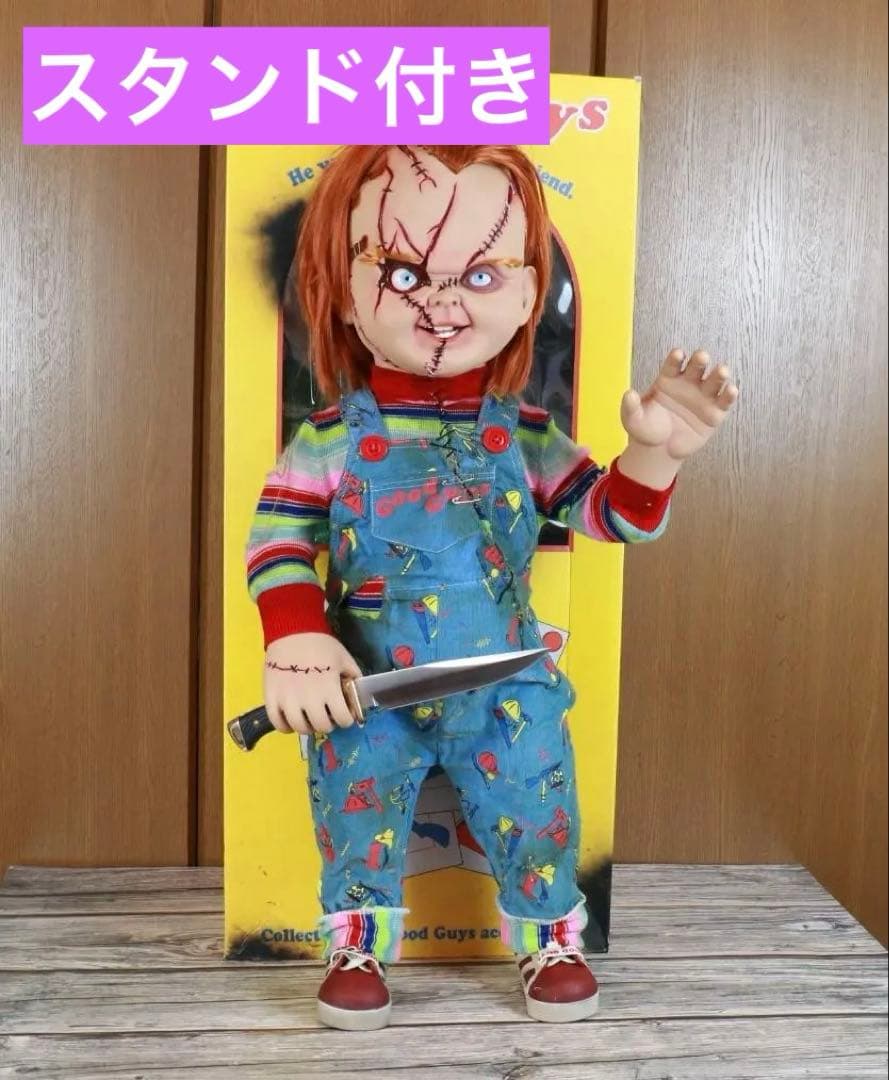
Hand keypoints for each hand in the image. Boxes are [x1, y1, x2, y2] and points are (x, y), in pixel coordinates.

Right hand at [263, 633, 362, 735]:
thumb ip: (354, 677)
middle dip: (328, 724)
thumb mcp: (344, 658)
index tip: (345, 715)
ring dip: (308, 727)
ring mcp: (288, 699)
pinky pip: (277, 722)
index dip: (347, 719)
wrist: (293, 630)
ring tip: (309, 718)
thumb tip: (359, 694)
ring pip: (299, 728)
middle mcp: (309, 699)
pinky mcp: (271, 697)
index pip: (342, 719)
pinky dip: (285, 727)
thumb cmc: (321, 644)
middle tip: (327, 716)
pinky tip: (291, 721)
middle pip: (321, 726)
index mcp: (330, 689)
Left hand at [620, 348, 738, 460]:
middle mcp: (688, 383)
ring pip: (713, 381)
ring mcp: (702, 397)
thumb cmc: (646, 430)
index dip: (676, 358)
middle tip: (701, 356)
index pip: (673, 364)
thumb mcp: (633, 419)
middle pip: (697, 367)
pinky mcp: (714, 413)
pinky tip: (731, 390)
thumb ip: (630, 407)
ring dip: (719, 374)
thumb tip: (629, 394)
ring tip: (722, 371)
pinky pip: (723, 401)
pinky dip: (729, 395)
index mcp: (668, 379)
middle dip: (700, 360)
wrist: (658, 451)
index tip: (678, 354)